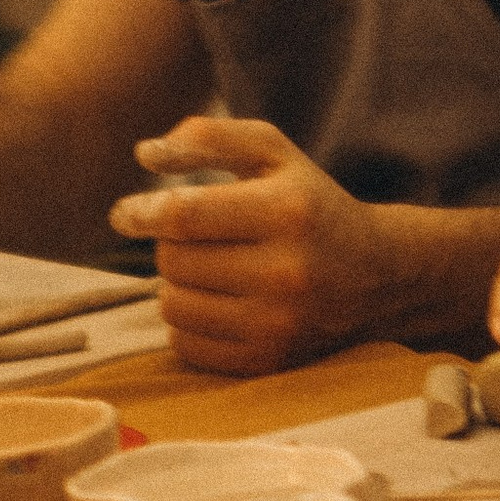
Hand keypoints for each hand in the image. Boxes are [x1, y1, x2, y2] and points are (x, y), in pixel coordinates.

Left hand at [108, 115, 390, 375]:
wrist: (375, 275)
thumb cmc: (310, 202)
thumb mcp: (273, 151)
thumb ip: (209, 137)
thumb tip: (145, 154)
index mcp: (284, 210)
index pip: (186, 215)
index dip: (143, 212)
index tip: (124, 213)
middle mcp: (284, 272)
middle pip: (175, 261)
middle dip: (168, 244)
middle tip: (189, 237)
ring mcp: (278, 325)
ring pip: (174, 306)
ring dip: (175, 284)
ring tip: (203, 268)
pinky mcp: (269, 362)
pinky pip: (188, 347)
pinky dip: (186, 323)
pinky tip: (210, 301)